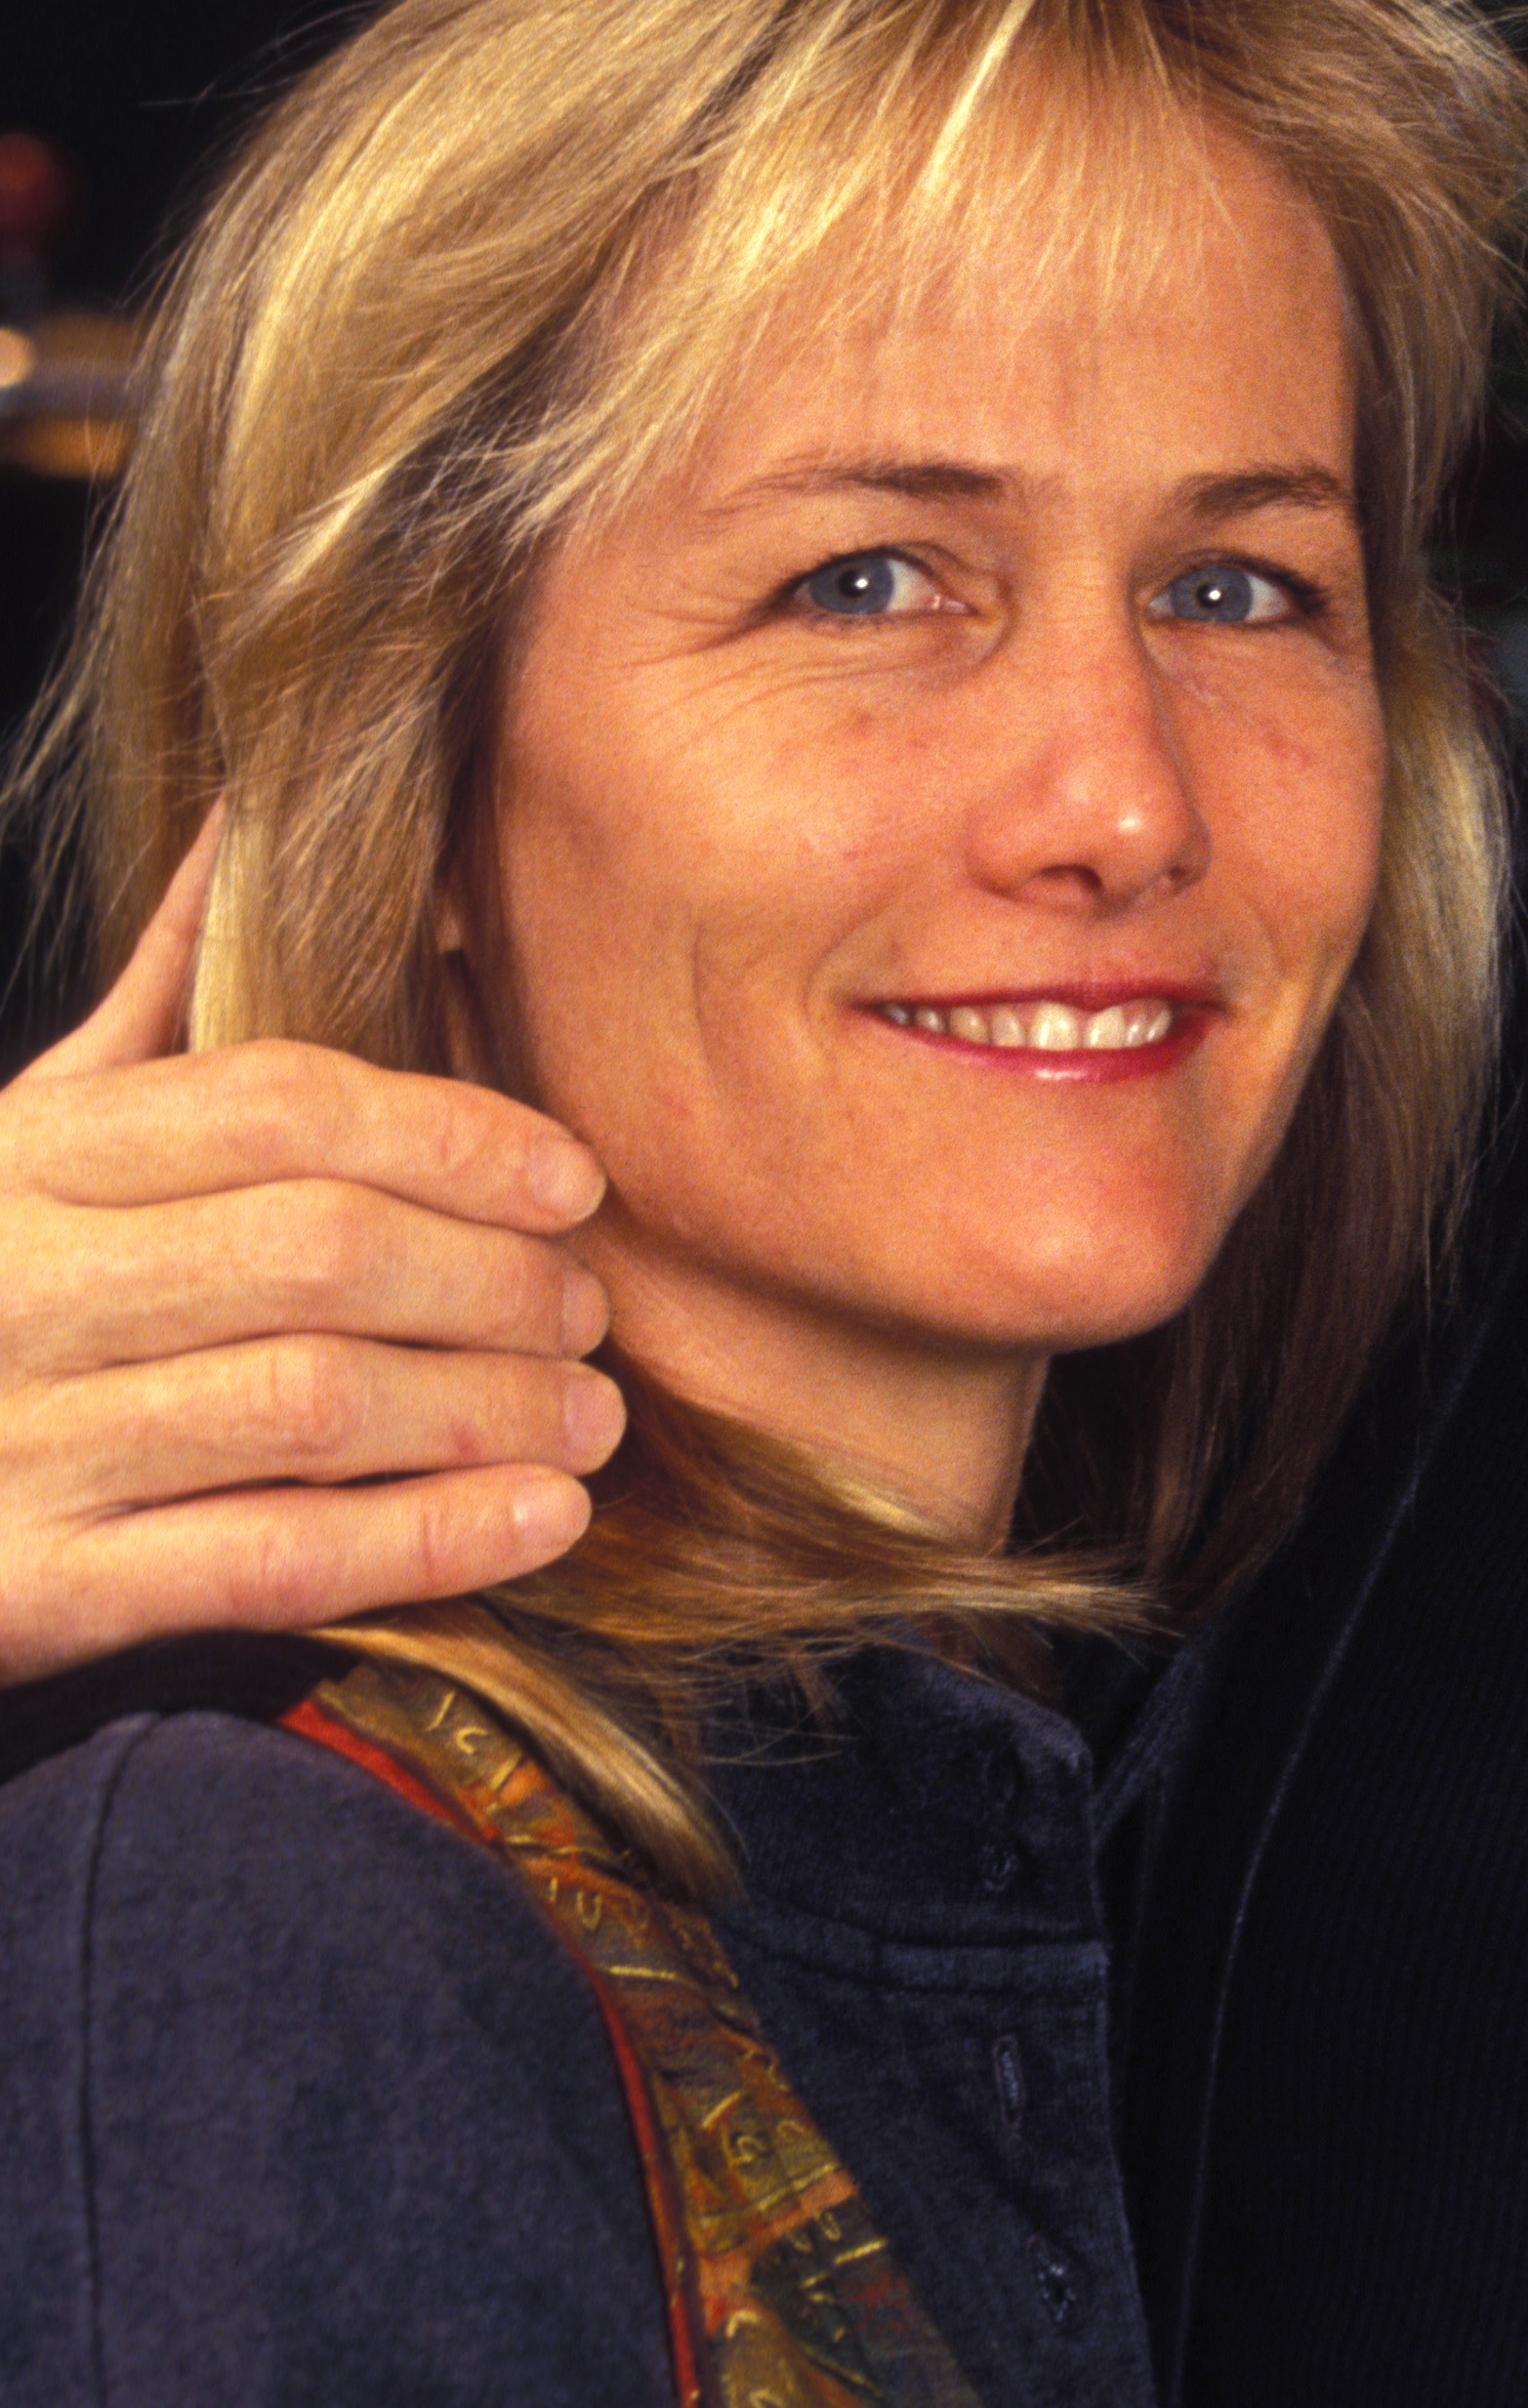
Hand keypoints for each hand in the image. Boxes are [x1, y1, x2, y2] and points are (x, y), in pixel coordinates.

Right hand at [0, 814, 622, 1680]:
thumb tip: (257, 821)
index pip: (275, 1103)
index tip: (571, 1179)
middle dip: (492, 1280)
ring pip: (311, 1403)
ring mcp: (23, 1438)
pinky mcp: (37, 1586)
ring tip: (589, 1418)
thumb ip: (156, 996)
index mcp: (32, 1154)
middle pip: (317, 1250)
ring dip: (487, 1409)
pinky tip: (540, 1520)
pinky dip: (428, 1540)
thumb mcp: (32, 1132)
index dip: (449, 1134)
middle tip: (588, 1312)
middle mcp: (21, 1282)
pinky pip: (269, 1558)